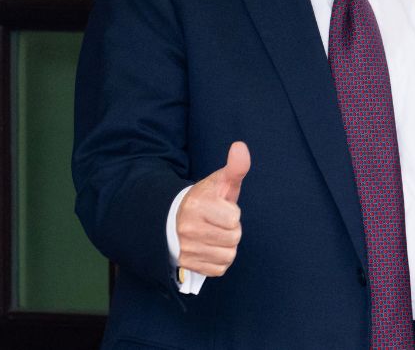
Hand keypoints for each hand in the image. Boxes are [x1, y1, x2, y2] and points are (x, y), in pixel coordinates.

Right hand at [176, 141, 249, 275]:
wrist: (174, 219)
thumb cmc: (205, 200)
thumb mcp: (219, 181)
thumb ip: (235, 167)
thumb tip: (240, 146)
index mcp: (197, 205)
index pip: (234, 218)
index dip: (232, 213)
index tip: (220, 208)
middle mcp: (187, 228)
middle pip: (233, 238)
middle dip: (231, 230)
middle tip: (218, 223)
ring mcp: (185, 248)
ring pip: (228, 254)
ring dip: (226, 245)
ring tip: (214, 234)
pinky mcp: (187, 265)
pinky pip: (219, 269)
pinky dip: (218, 260)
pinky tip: (210, 248)